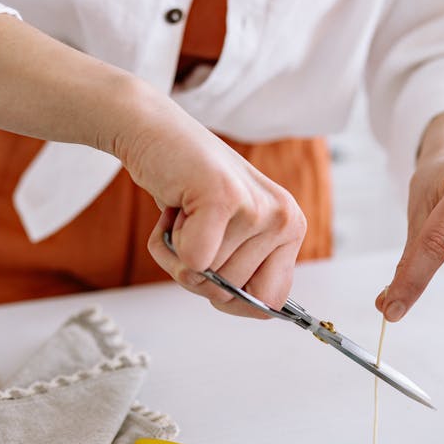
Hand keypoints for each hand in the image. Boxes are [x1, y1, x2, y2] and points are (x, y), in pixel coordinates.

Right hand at [0, 15, 306, 316]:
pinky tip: (172, 207)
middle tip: (191, 228)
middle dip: (198, 272)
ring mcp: (256, 207)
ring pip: (207, 278)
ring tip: (181, 213)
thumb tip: (255, 310)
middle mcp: (284, 216)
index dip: (233, 299)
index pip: (272, 301)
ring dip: (178, 254)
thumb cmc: (187, 187)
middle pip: (232, 294)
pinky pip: (193, 262)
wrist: (152, 132)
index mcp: (291, 227)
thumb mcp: (228, 232)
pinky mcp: (223, 197)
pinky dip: (167, 244)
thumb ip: (242, 271)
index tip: (211, 268)